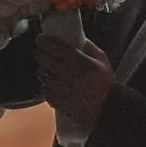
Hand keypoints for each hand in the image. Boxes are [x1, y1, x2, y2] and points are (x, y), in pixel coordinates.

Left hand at [38, 19, 114, 135]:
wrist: (105, 109)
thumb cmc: (105, 85)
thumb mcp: (102, 59)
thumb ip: (88, 46)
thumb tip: (77, 37)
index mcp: (76, 61)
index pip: (52, 46)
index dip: (43, 40)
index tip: (41, 39)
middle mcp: (64, 73)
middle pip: (41, 58)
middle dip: (41, 53)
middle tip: (44, 52)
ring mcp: (58, 88)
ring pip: (40, 72)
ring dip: (43, 69)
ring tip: (51, 69)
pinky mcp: (55, 100)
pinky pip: (42, 88)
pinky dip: (45, 85)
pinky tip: (54, 84)